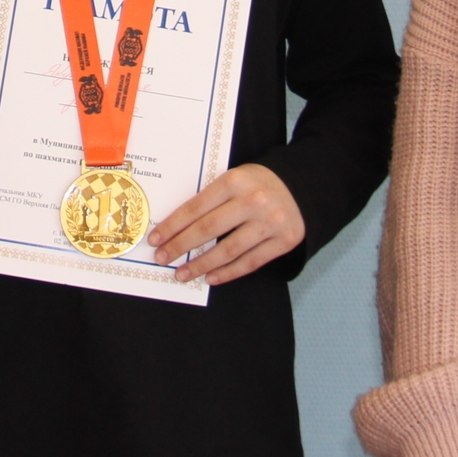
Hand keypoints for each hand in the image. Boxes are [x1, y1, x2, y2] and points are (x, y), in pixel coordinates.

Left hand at [146, 163, 304, 284]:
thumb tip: (177, 228)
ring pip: (228, 250)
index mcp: (235, 181)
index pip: (196, 207)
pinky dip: (229, 272)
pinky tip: (211, 277)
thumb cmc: (257, 184)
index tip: (155, 239)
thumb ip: (211, 198)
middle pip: (209, 229)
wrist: (301, 186)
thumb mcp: (235, 178)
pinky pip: (251, 262)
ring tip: (183, 273)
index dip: (172, 226)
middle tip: (163, 258)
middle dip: (181, 246)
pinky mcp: (284, 240)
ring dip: (201, 264)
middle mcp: (253, 201)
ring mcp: (270, 222)